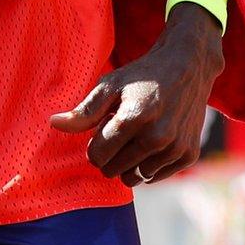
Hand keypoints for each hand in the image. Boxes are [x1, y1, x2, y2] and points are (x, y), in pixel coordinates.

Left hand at [50, 2, 224, 185]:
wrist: (187, 68)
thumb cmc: (141, 76)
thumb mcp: (108, 85)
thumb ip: (83, 111)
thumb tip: (54, 124)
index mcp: (134, 118)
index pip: (98, 156)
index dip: (92, 147)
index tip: (99, 132)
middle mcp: (158, 137)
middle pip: (115, 169)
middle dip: (108, 156)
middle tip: (116, 134)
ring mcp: (177, 148)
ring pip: (135, 177)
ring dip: (128, 163)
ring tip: (134, 137)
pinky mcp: (190, 155)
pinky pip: (155, 176)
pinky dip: (147, 165)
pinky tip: (149, 144)